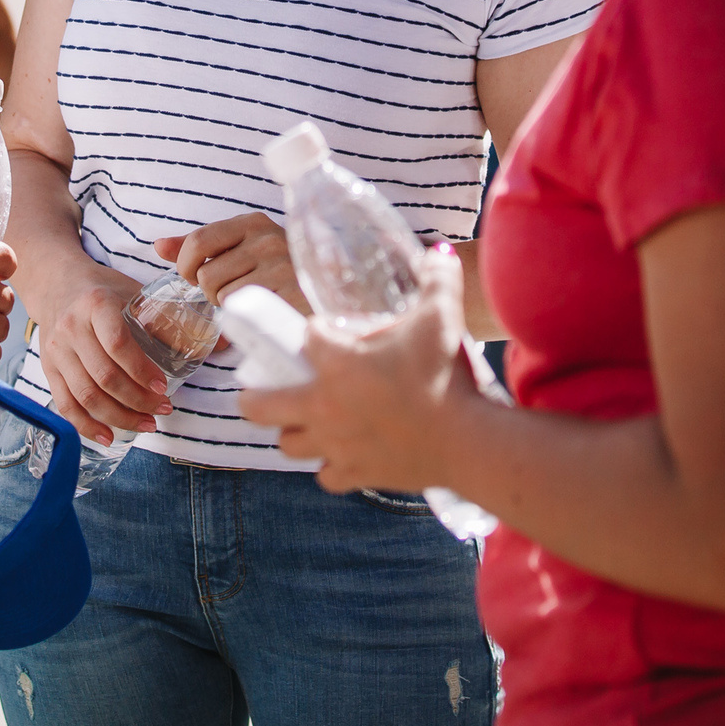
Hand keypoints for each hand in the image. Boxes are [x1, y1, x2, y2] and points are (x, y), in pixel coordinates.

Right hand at [33, 262, 172, 444]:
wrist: (57, 282)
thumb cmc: (104, 290)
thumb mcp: (135, 293)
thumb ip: (170, 319)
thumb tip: (223, 342)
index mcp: (96, 304)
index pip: (117, 343)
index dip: (141, 370)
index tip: (164, 387)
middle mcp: (71, 327)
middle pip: (102, 375)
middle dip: (136, 400)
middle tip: (163, 410)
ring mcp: (56, 350)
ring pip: (85, 394)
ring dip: (118, 416)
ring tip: (146, 425)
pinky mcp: (48, 367)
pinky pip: (65, 404)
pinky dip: (86, 425)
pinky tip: (109, 436)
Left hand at [157, 212, 306, 313]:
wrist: (329, 291)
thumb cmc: (277, 270)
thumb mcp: (241, 247)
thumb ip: (200, 245)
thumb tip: (158, 246)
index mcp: (252, 222)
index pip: (198, 241)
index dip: (185, 265)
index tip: (194, 276)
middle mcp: (267, 239)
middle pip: (205, 274)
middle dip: (210, 290)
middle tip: (232, 291)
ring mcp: (281, 266)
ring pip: (221, 295)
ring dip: (228, 304)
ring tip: (252, 298)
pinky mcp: (289, 294)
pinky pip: (243, 309)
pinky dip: (245, 314)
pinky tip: (263, 308)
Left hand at [241, 245, 479, 493]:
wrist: (468, 442)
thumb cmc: (448, 375)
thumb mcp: (442, 316)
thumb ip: (438, 279)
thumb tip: (440, 249)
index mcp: (335, 362)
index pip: (306, 337)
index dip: (315, 332)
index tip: (327, 331)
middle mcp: (324, 406)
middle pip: (261, 404)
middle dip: (255, 394)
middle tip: (264, 385)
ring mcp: (337, 444)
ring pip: (288, 444)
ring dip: (292, 431)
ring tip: (305, 420)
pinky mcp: (356, 474)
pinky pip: (326, 475)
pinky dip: (330, 466)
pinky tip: (342, 453)